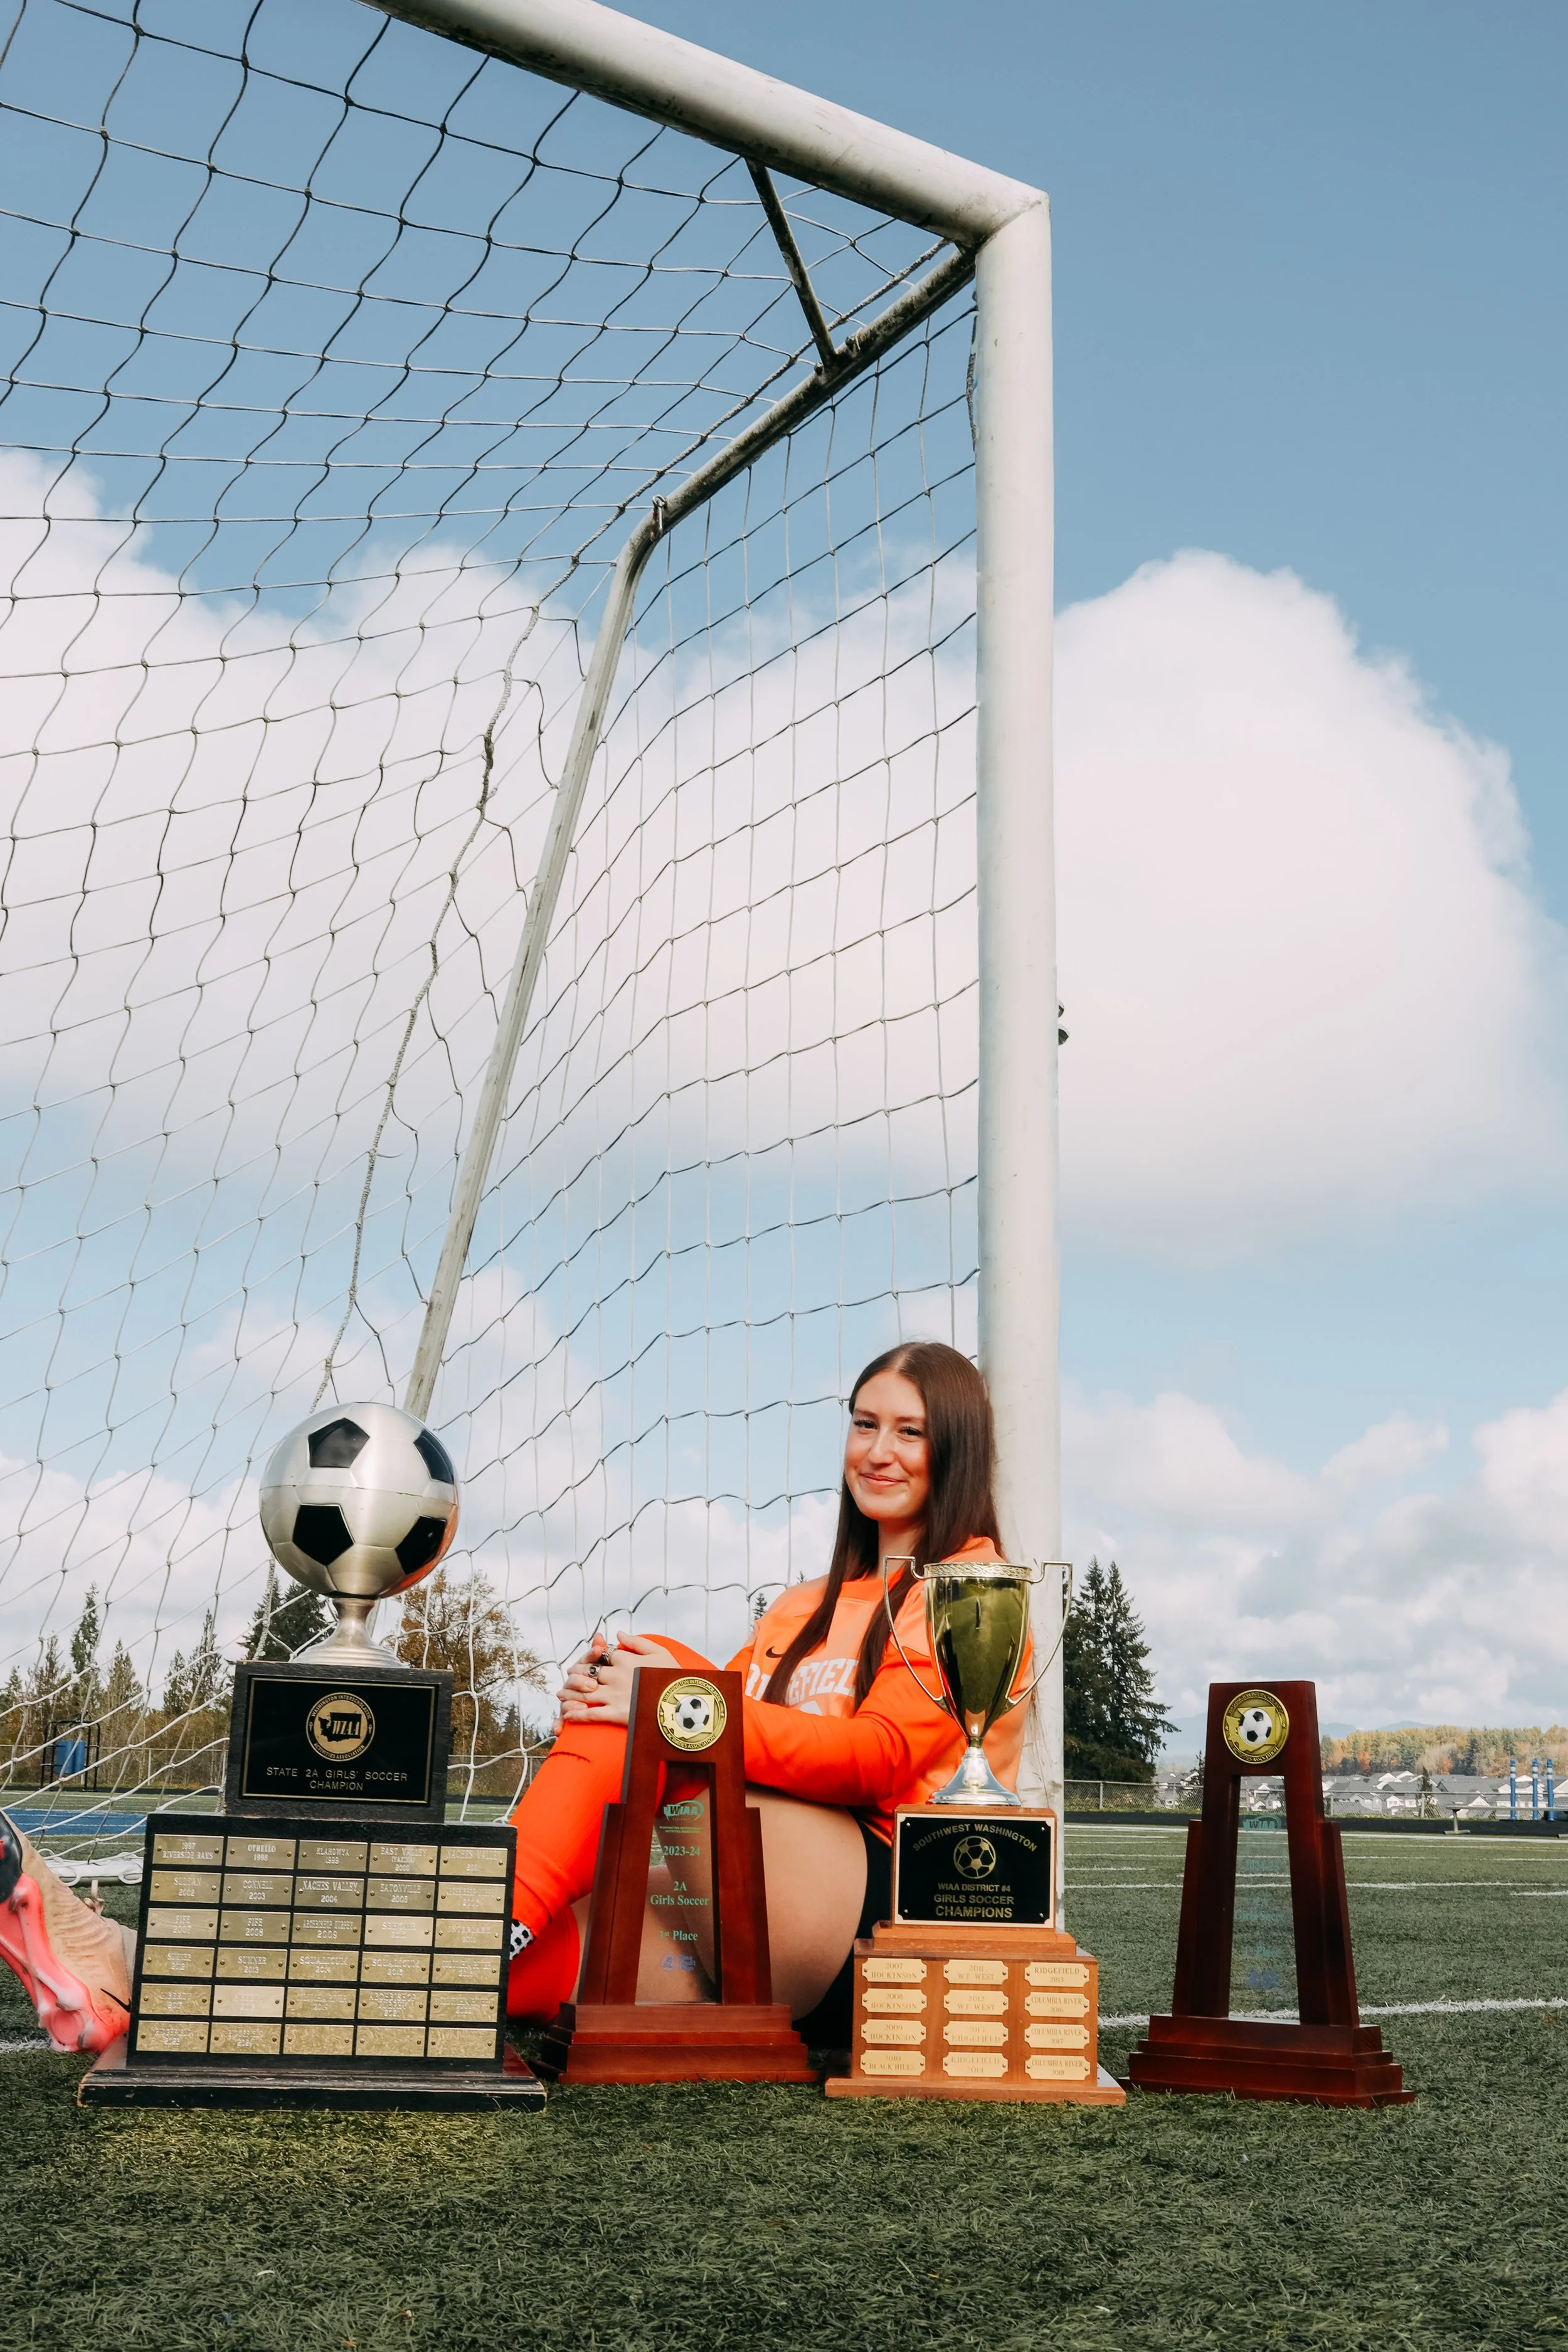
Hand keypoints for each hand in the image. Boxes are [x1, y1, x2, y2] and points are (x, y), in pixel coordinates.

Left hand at [558, 1631, 679, 1726]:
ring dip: (570, 1693)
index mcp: (626, 1659)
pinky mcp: (615, 1714)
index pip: (602, 1655)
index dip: (593, 1656)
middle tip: (567, 1675)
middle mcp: (616, 1675)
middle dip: (575, 1673)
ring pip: (584, 1692)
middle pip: (587, 1672)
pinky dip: (577, 1715)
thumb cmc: (673, 1677)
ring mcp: (614, 1695)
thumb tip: (617, 1634)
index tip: (588, 1659)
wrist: (682, 1705)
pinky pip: (590, 1714)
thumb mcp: (660, 1653)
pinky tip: (568, 1715)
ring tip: (561, 1694)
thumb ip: (637, 1642)